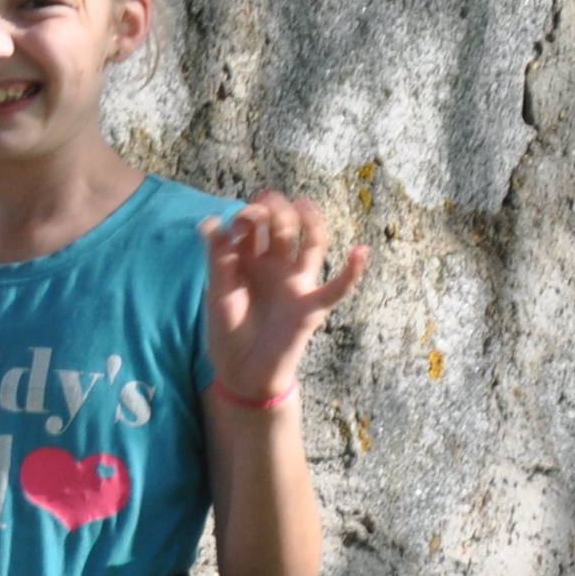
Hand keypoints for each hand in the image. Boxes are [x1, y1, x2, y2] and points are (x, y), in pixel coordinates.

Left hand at [201, 192, 368, 404]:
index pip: (256, 227)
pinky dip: (352, 272)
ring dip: (311, 223)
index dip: (250, 216)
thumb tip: (213, 221)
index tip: (241, 221)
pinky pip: (338, 288)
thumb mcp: (217, 294)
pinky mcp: (312, 307)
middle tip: (267, 201)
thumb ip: (218, 260)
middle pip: (283, 229)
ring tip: (304, 205)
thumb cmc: (227, 334)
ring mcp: (296, 284)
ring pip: (311, 246)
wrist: (242, 374)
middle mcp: (276, 268)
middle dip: (276, 212)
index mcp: (250, 262)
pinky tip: (361, 251)